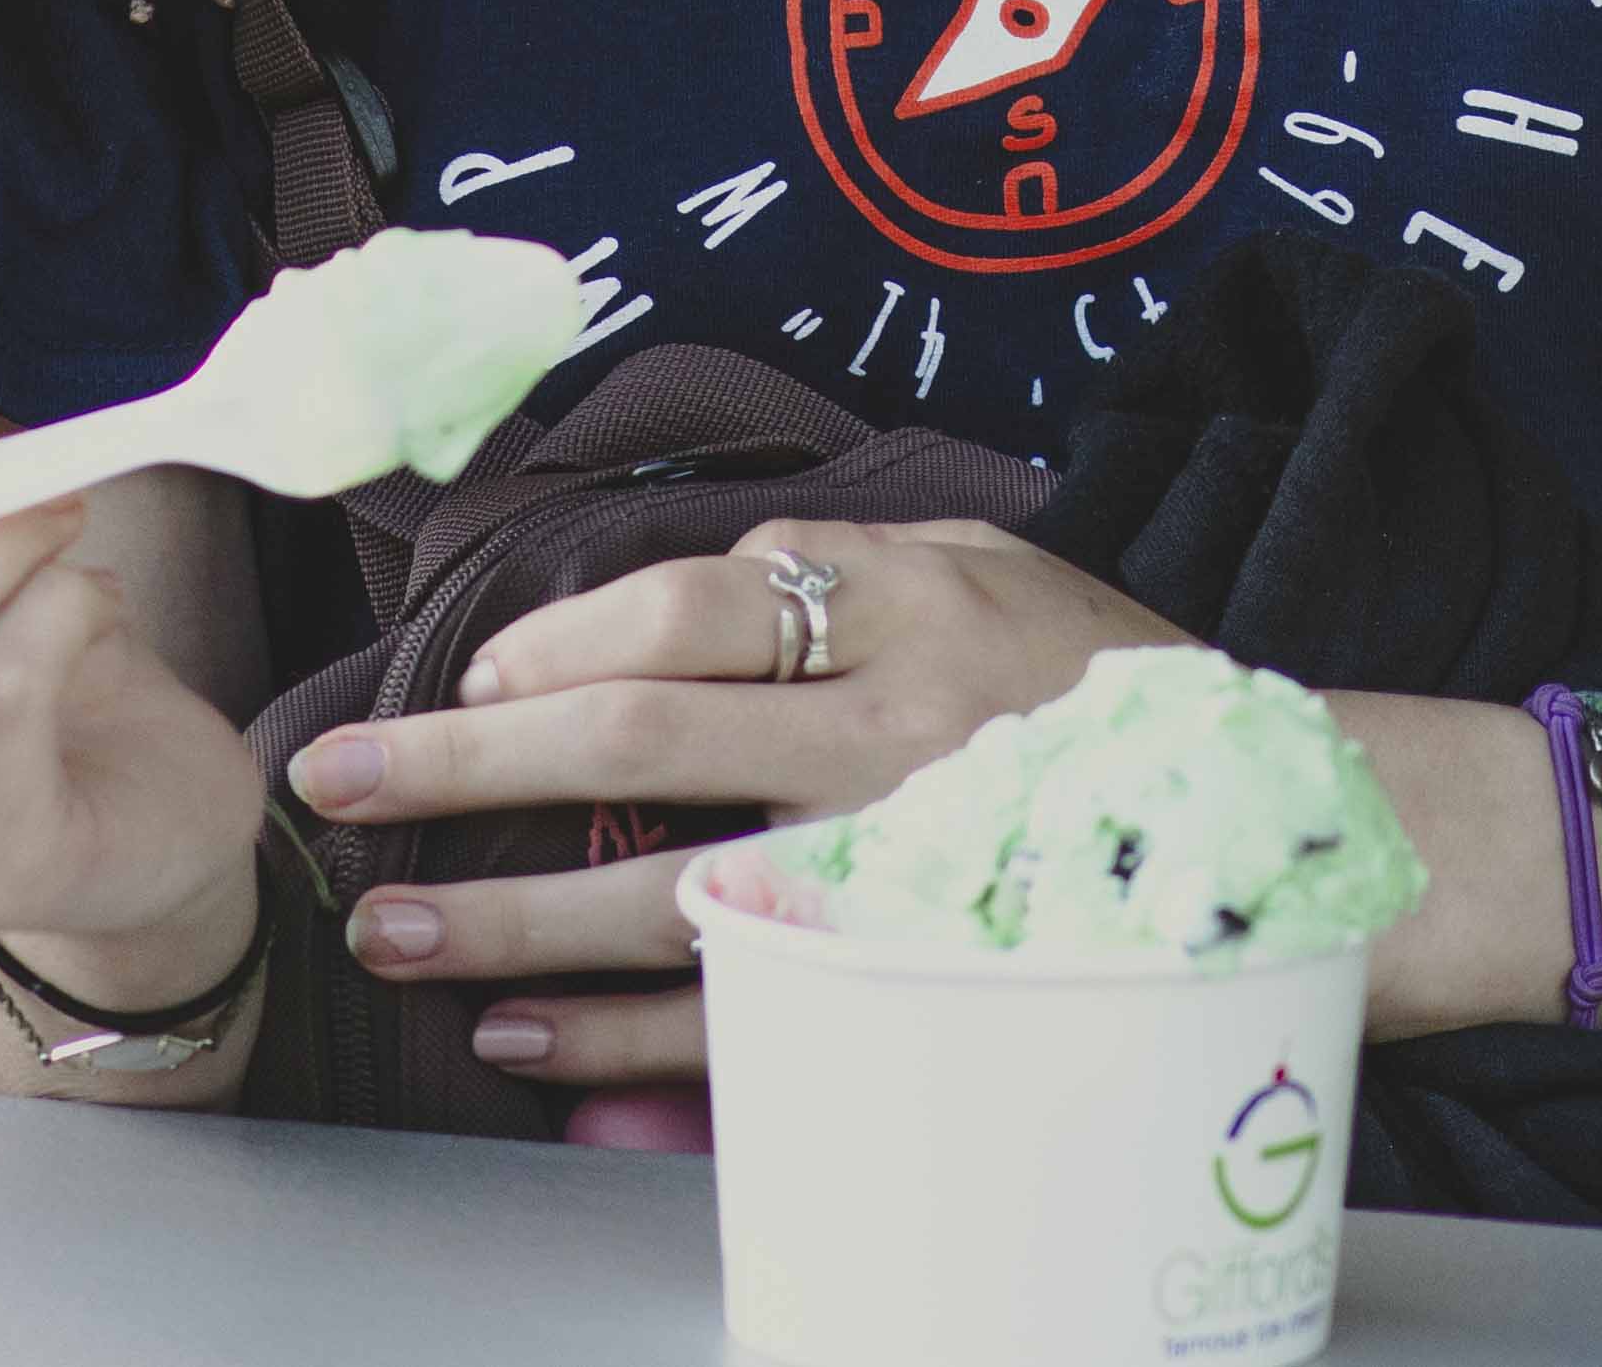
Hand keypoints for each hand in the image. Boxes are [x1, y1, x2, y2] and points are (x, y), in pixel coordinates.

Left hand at [282, 513, 1164, 1094]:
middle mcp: (886, 738)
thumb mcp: (976, 561)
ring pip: (663, 903)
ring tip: (391, 930)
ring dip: (508, 926)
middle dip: (467, 765)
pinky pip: (736, 1021)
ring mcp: (892, 873)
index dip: (557, 642)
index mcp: (900, 610)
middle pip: (636, 748)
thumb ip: (826, 563)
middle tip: (340, 783)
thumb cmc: (1092, 676)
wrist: (1262, 823)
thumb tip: (655, 601)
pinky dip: (613, 1040)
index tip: (465, 674)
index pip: (690, 611)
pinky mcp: (900, 981)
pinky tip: (521, 1039)